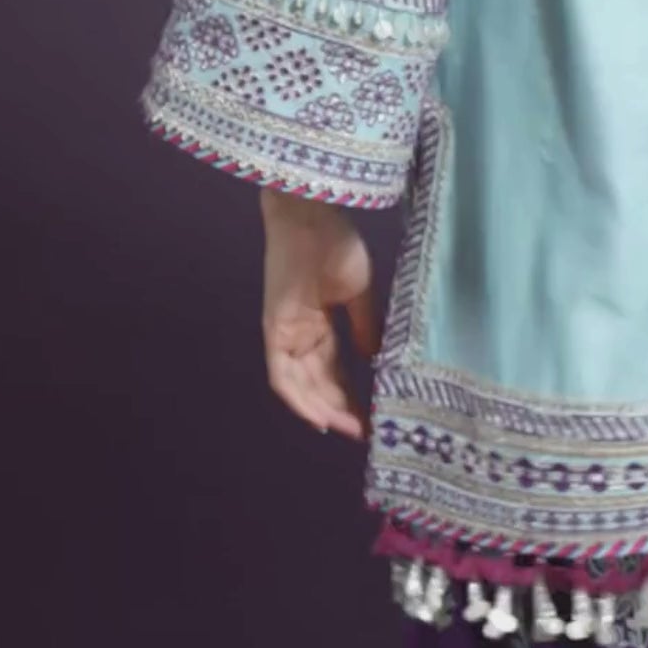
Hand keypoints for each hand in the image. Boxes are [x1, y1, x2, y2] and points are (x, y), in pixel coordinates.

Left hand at [260, 190, 378, 439]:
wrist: (312, 218)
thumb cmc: (337, 245)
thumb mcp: (359, 291)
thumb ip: (364, 327)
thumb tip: (374, 360)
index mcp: (320, 325)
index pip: (335, 370)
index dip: (352, 393)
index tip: (374, 414)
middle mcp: (300, 336)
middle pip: (318, 383)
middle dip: (341, 409)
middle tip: (366, 430)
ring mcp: (285, 335)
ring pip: (300, 386)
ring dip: (323, 410)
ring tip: (351, 428)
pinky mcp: (273, 332)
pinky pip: (282, 376)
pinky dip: (299, 399)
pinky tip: (320, 418)